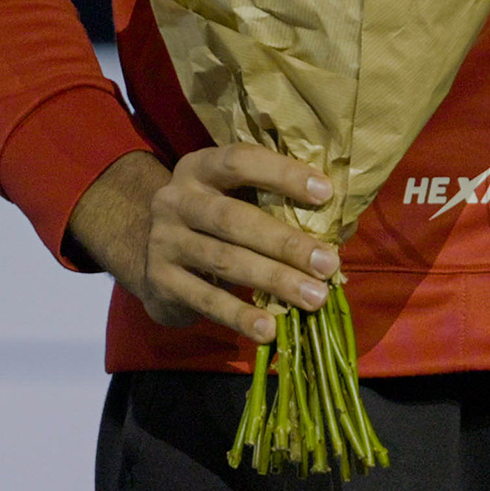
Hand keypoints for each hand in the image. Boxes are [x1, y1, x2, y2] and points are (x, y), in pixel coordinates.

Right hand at [66, 147, 340, 343]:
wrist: (151, 253)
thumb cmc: (216, 221)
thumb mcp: (236, 199)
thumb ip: (275, 203)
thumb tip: (338, 228)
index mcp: (200, 168)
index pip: (241, 160)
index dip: (283, 174)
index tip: (325, 193)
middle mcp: (176, 200)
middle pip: (234, 218)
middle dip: (286, 243)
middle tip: (328, 264)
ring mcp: (164, 241)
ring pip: (225, 261)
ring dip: (274, 280)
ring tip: (314, 298)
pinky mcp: (160, 281)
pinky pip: (206, 300)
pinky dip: (240, 315)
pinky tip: (269, 329)